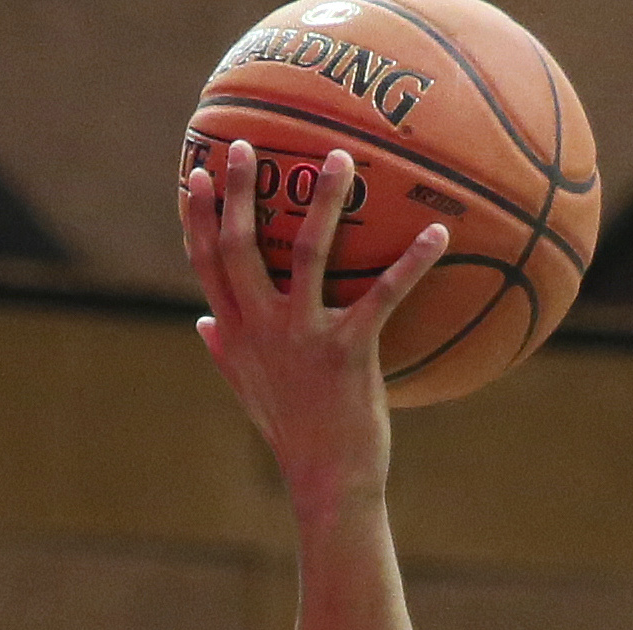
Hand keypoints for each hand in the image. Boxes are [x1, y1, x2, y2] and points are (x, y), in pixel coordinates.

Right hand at [179, 141, 449, 516]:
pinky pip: (383, 295)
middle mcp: (260, 327)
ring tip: (342, 159)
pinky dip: (412, 263)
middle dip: (238, 191)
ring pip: (306, 252)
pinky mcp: (348, 351)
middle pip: (239, 244)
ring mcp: (302, 336)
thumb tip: (199, 323)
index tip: (195, 174)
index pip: (205, 263)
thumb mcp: (248, 392)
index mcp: (235, 333)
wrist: (327, 481)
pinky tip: (437, 235)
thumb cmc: (293, 435)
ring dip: (324, 201)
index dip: (197, 217)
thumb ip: (223, 353)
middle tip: (244, 145)